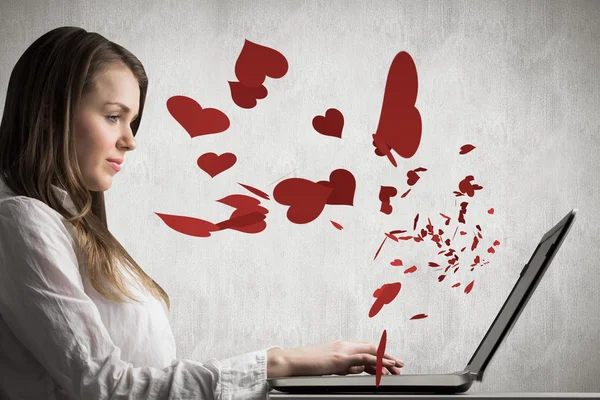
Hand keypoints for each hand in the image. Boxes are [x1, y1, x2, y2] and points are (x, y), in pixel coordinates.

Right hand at [266, 340, 403, 377]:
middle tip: (400, 365)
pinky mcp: (340, 358)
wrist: (294, 361)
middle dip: (388, 355)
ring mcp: (343, 350)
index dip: (380, 353)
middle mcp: (344, 345)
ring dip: (386, 359)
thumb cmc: (309, 364)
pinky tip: (385, 366)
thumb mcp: (331, 365)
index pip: (366, 347)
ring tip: (397, 366)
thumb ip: (346, 365)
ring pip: (371, 351)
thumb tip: (360, 369)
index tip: (391, 361)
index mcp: (342, 346)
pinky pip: (363, 358)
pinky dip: (376, 361)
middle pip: (372, 347)